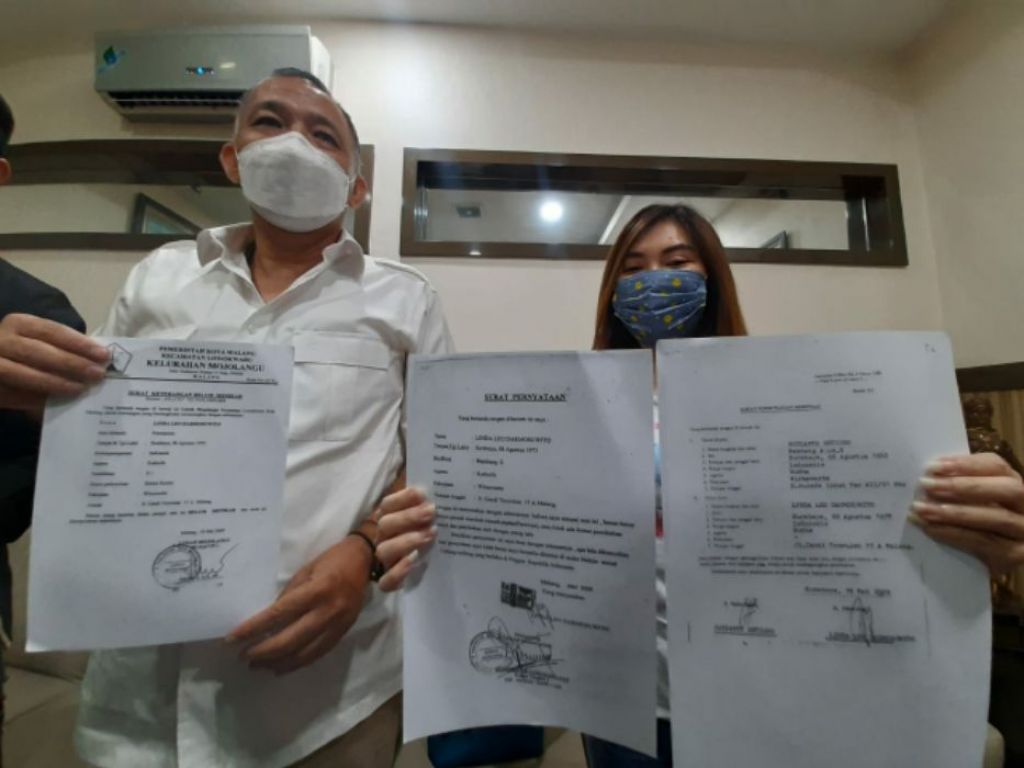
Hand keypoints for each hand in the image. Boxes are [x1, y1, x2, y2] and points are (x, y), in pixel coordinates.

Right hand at [0, 313, 109, 411]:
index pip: (52, 330)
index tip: (104, 355)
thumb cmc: (24, 353)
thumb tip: (98, 360)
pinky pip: (12, 394)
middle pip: (38, 351)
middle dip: (71, 364)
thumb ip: (63, 348)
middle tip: (97, 375)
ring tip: (80, 389)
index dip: (78, 343)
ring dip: (54, 383)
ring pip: (22, 374)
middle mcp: (1, 340)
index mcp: (19, 324)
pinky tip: (56, 403)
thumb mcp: (39, 342)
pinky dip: (35, 400)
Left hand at [226, 535, 373, 674]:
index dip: (254, 629)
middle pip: (290, 640)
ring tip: (258, 666)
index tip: (232, 639)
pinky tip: (281, 667)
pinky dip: (298, 663)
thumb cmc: (332, 560)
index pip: (278, 614)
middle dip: (263, 652)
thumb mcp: (306, 570)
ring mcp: (338, 625)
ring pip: (304, 653)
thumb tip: (269, 620)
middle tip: (243, 657)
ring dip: (278, 662)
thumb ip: (289, 595)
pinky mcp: (343, 632)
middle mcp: (328, 611)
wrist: (365, 560)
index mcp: (316, 591)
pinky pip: (318, 654)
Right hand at [375, 486, 436, 591]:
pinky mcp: (388, 581)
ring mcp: (383, 560)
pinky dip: (398, 572)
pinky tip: (415, 561)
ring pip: (384, 550)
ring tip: (430, 535)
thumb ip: (421, 496)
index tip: (423, 493)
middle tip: (431, 512)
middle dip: (408, 517)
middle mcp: (382, 536)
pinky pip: (386, 581)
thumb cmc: (417, 529)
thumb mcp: (419, 510)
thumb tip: (426, 470)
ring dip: (406, 541)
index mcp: (387, 517)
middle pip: (385, 525)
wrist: (408, 562)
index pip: (387, 505)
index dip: (403, 498)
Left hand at [910, 452, 1023, 575]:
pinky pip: (984, 542)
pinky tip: (930, 528)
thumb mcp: (971, 502)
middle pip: (1007, 489)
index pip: (997, 466)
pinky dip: (953, 534)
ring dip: (955, 512)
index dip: (966, 464)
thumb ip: (958, 487)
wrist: (990, 566)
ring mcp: (1023, 531)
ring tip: (922, 509)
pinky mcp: (1015, 555)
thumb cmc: (975, 525)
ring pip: (996, 517)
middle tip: (927, 485)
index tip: (933, 466)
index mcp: (1013, 484)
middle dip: (965, 485)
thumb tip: (928, 476)